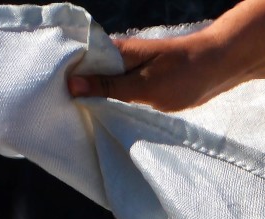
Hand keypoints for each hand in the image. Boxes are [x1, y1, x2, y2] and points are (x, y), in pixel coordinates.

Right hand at [68, 31, 232, 111]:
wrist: (218, 68)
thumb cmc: (184, 74)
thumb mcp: (145, 86)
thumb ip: (110, 87)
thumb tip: (72, 86)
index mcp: (114, 52)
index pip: (77, 61)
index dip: (61, 77)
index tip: (46, 97)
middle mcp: (118, 59)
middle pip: (86, 76)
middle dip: (75, 94)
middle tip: (57, 116)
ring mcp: (129, 72)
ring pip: (103, 87)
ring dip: (93, 101)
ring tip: (73, 120)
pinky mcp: (141, 85)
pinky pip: (118, 94)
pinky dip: (110, 105)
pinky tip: (101, 119)